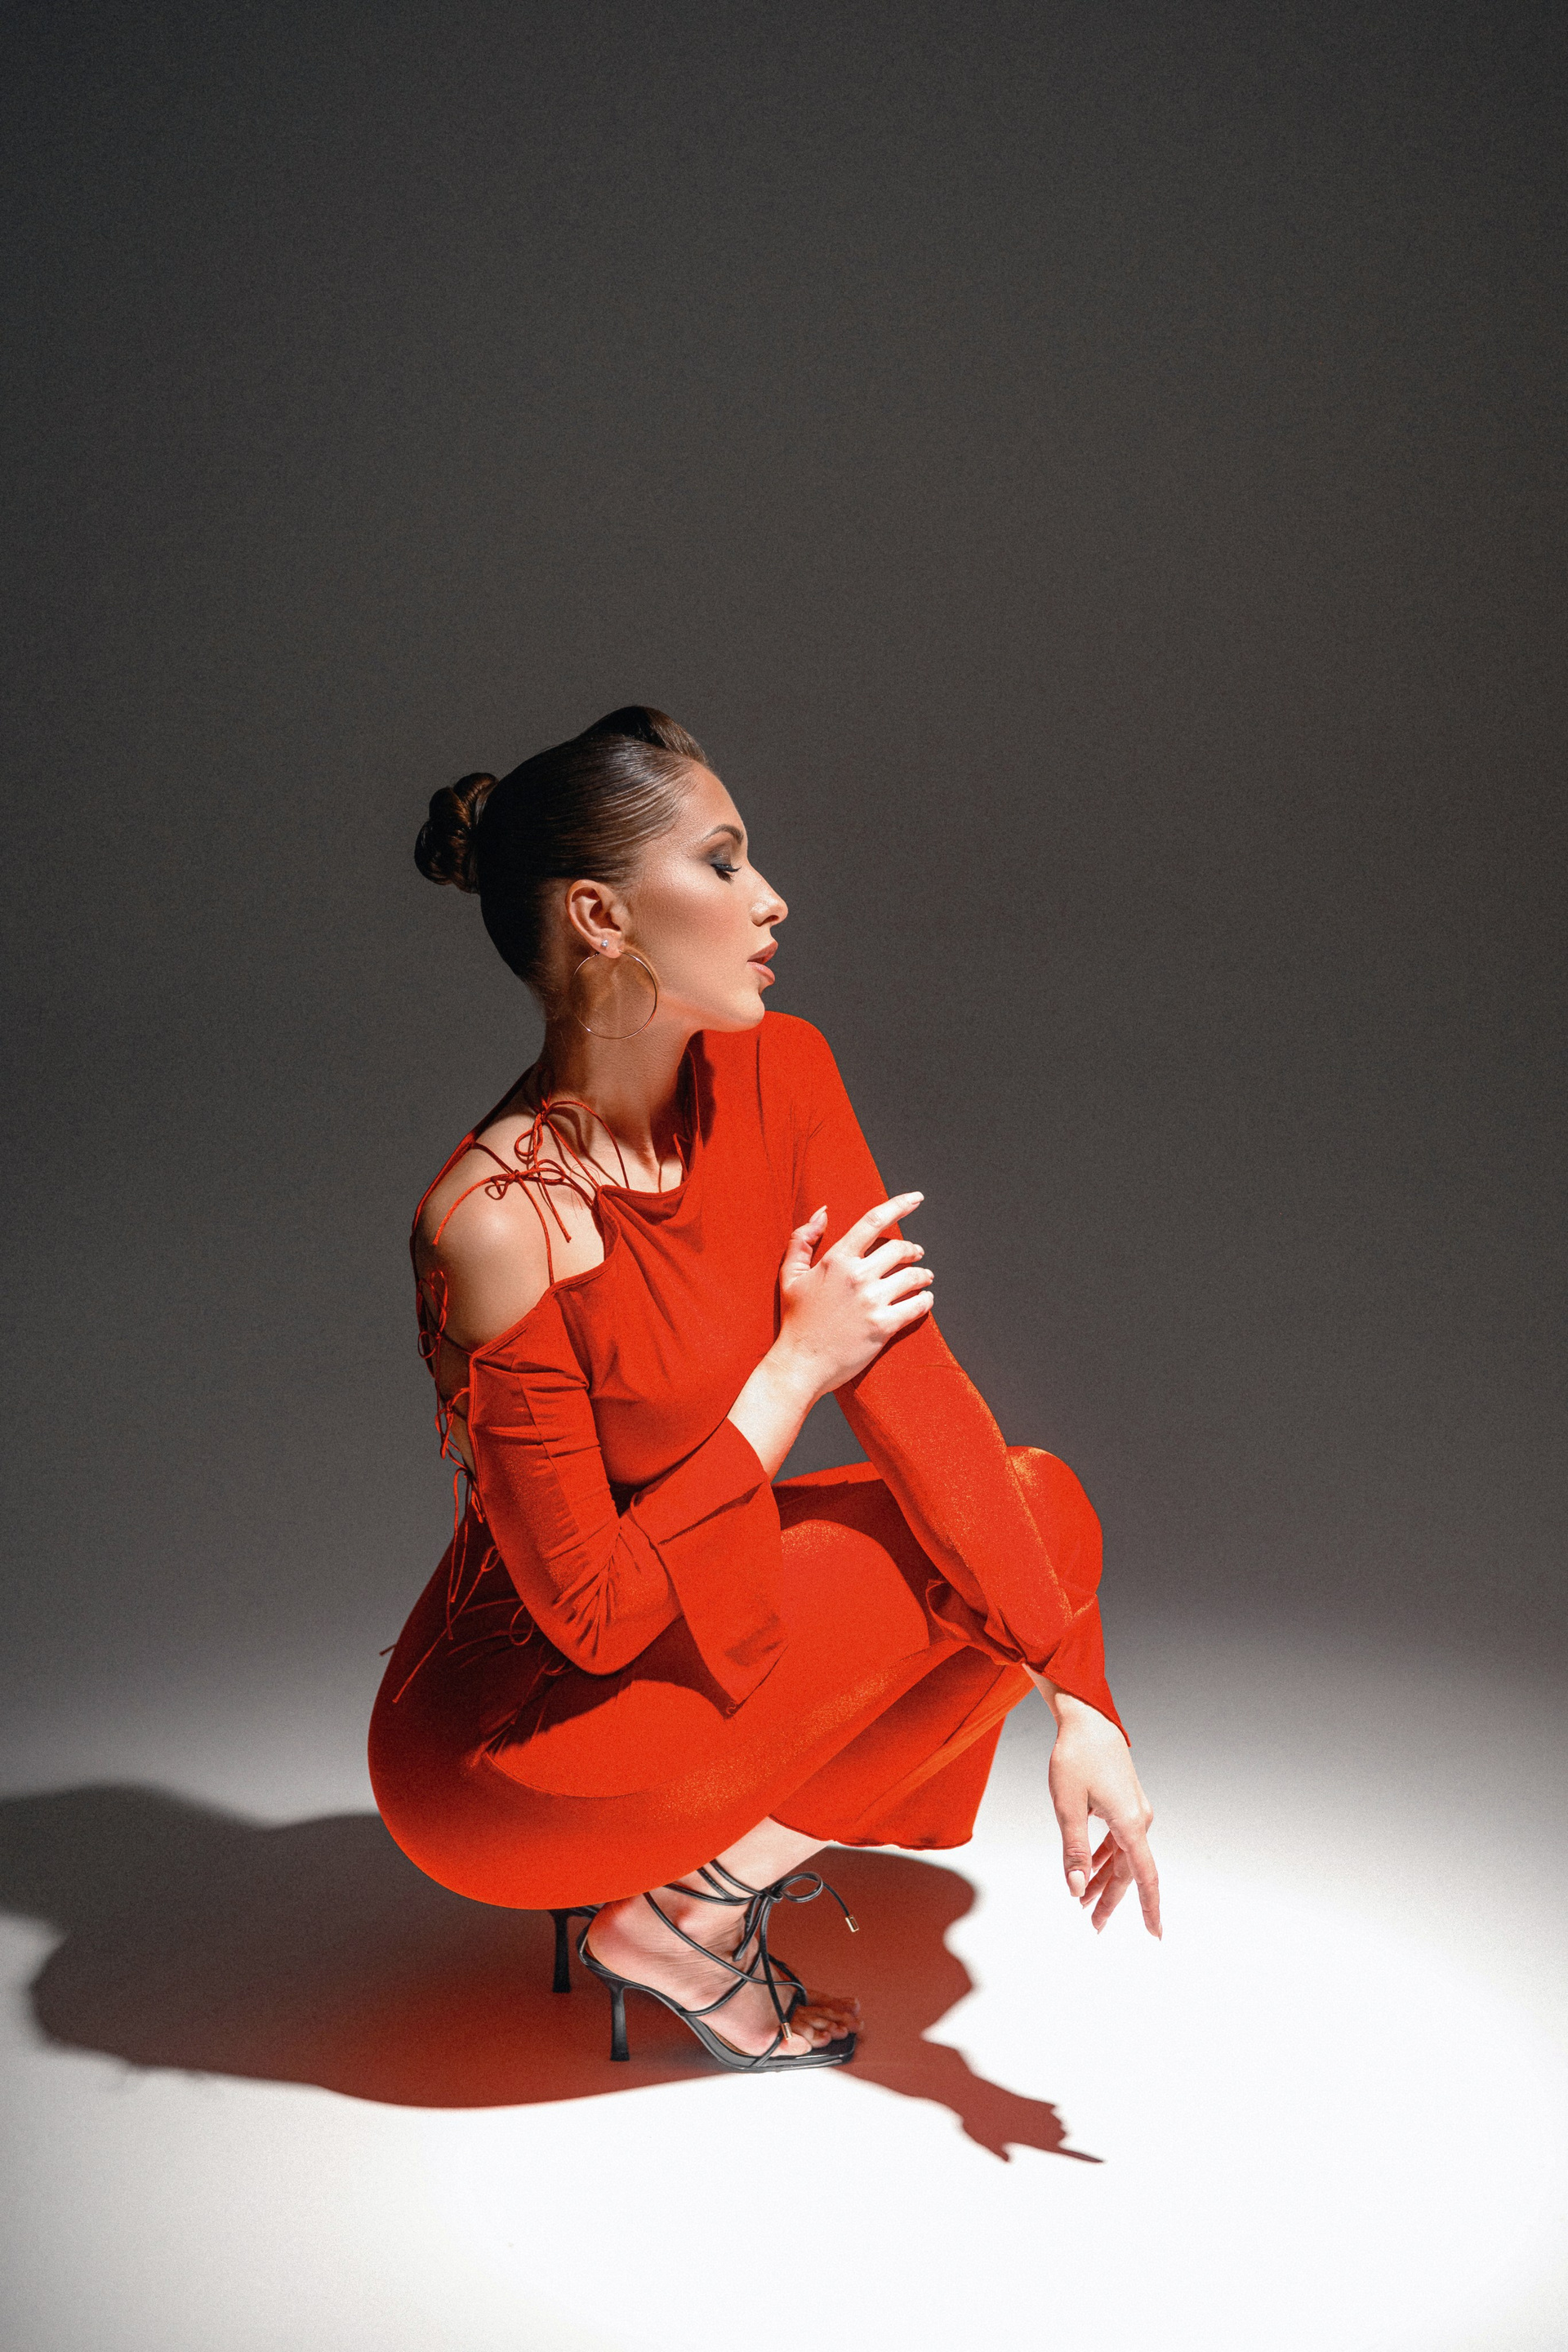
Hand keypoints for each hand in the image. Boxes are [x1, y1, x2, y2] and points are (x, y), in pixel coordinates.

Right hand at [774, 1195, 933, 1402]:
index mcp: (836, 1259)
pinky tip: (925, 1299)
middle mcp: (857, 1276)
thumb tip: (822, 1212)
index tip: (916, 1198)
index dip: (899, 1205)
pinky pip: (918, 1305)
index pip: (874, 1221)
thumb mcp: (790, 1275)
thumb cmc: (796, 1320)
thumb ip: (802, 1240)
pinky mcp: (883, 1325)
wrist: (800, 1364)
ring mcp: (872, 1301)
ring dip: (923, 1275)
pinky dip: (926, 1300)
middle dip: (913, 1249)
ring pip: (913, 1276)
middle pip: (899, 1248)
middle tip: (917, 1253)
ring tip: (925, 1278)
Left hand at [1041, 1686, 1160, 1937]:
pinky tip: (1090, 1871)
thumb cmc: (1076, 1757)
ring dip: (1105, 1881)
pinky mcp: (1125, 1804)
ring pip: (1122, 1858)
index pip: (1144, 1876)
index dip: (1149, 1908)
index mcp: (1130, 1823)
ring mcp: (1134, 1812)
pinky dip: (1104, 1859)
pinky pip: (1119, 1842)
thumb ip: (1074, 1850)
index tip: (1155, 1935)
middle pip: (1129, 1872)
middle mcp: (1138, 1820)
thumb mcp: (1068, 1806)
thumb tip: (1076, 1887)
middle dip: (1110, 1900)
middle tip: (1093, 1926)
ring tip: (1085, 1904)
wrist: (1087, 1719)